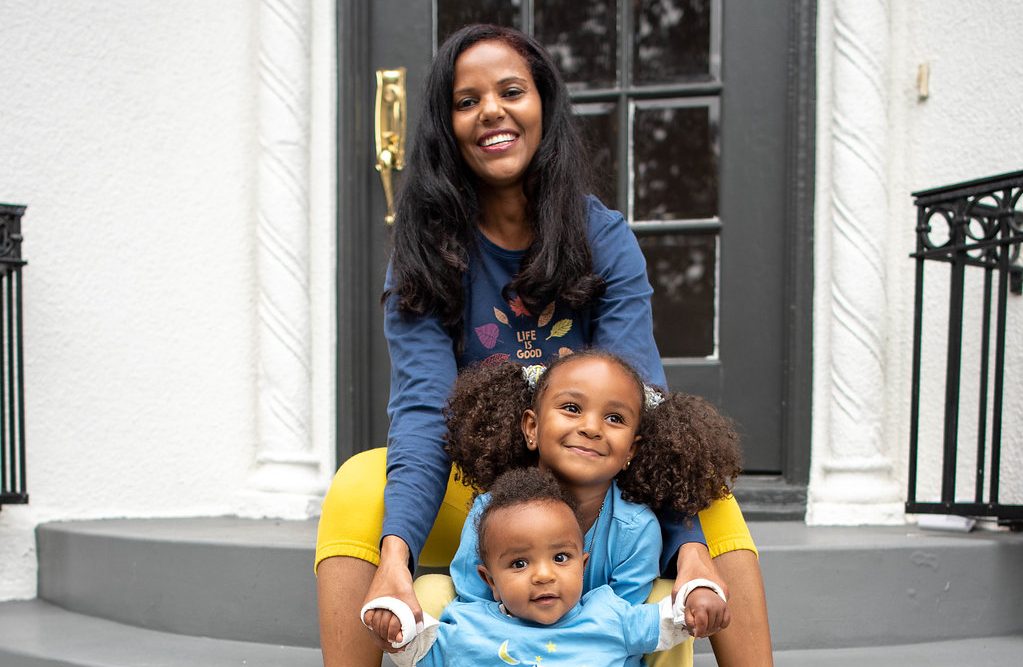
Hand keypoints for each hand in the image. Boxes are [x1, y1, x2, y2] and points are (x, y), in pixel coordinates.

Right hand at [362, 536, 421, 652]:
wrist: (392, 562)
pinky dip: (387, 629)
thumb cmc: (395, 576)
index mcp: (371, 609)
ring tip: (400, 640)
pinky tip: (395, 633)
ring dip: (388, 635)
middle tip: (403, 643)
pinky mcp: (376, 608)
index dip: (392, 638)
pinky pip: (379, 624)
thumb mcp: (407, 593)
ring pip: (378, 631)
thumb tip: (418, 627)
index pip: (379, 632)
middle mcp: (369, 611)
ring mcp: (372, 610)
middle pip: (379, 633)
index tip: (402, 642)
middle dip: (391, 638)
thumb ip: (413, 611)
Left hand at [673, 542, 730, 636]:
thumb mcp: (678, 587)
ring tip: (702, 626)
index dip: (698, 631)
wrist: (695, 551)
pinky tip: (710, 618)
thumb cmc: (688, 567)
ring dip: (713, 625)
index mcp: (708, 595)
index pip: (706, 623)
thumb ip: (678, 604)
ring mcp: (724, 593)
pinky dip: (719, 617)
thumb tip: (680, 620)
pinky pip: (725, 611)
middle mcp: (720, 595)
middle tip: (696, 631)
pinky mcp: (725, 590)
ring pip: (722, 619)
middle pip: (715, 624)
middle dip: (705, 629)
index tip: (694, 633)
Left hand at [681, 587, 729, 637]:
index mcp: (701, 606)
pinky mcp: (726, 608)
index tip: (696, 635)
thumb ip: (689, 623)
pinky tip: (714, 622)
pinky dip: (721, 625)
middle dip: (704, 631)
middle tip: (699, 628)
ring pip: (717, 627)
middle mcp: (712, 606)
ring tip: (706, 624)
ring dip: (711, 629)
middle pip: (709, 627)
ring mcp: (720, 607)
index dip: (699, 633)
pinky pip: (726, 623)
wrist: (703, 590)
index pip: (702, 625)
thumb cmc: (694, 602)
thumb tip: (695, 633)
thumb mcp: (687, 611)